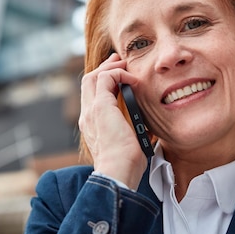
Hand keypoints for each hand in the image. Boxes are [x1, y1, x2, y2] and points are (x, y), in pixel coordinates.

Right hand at [78, 53, 146, 189]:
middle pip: (88, 82)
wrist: (118, 171)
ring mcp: (91, 111)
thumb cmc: (126, 164)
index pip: (92, 96)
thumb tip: (146, 128)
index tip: (119, 78)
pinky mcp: (100, 107)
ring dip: (109, 67)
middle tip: (118, 61)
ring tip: (124, 64)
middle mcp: (87, 116)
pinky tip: (132, 79)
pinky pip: (105, 78)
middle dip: (103, 68)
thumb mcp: (129, 143)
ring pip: (92, 77)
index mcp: (92, 125)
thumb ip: (132, 131)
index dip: (104, 83)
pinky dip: (119, 73)